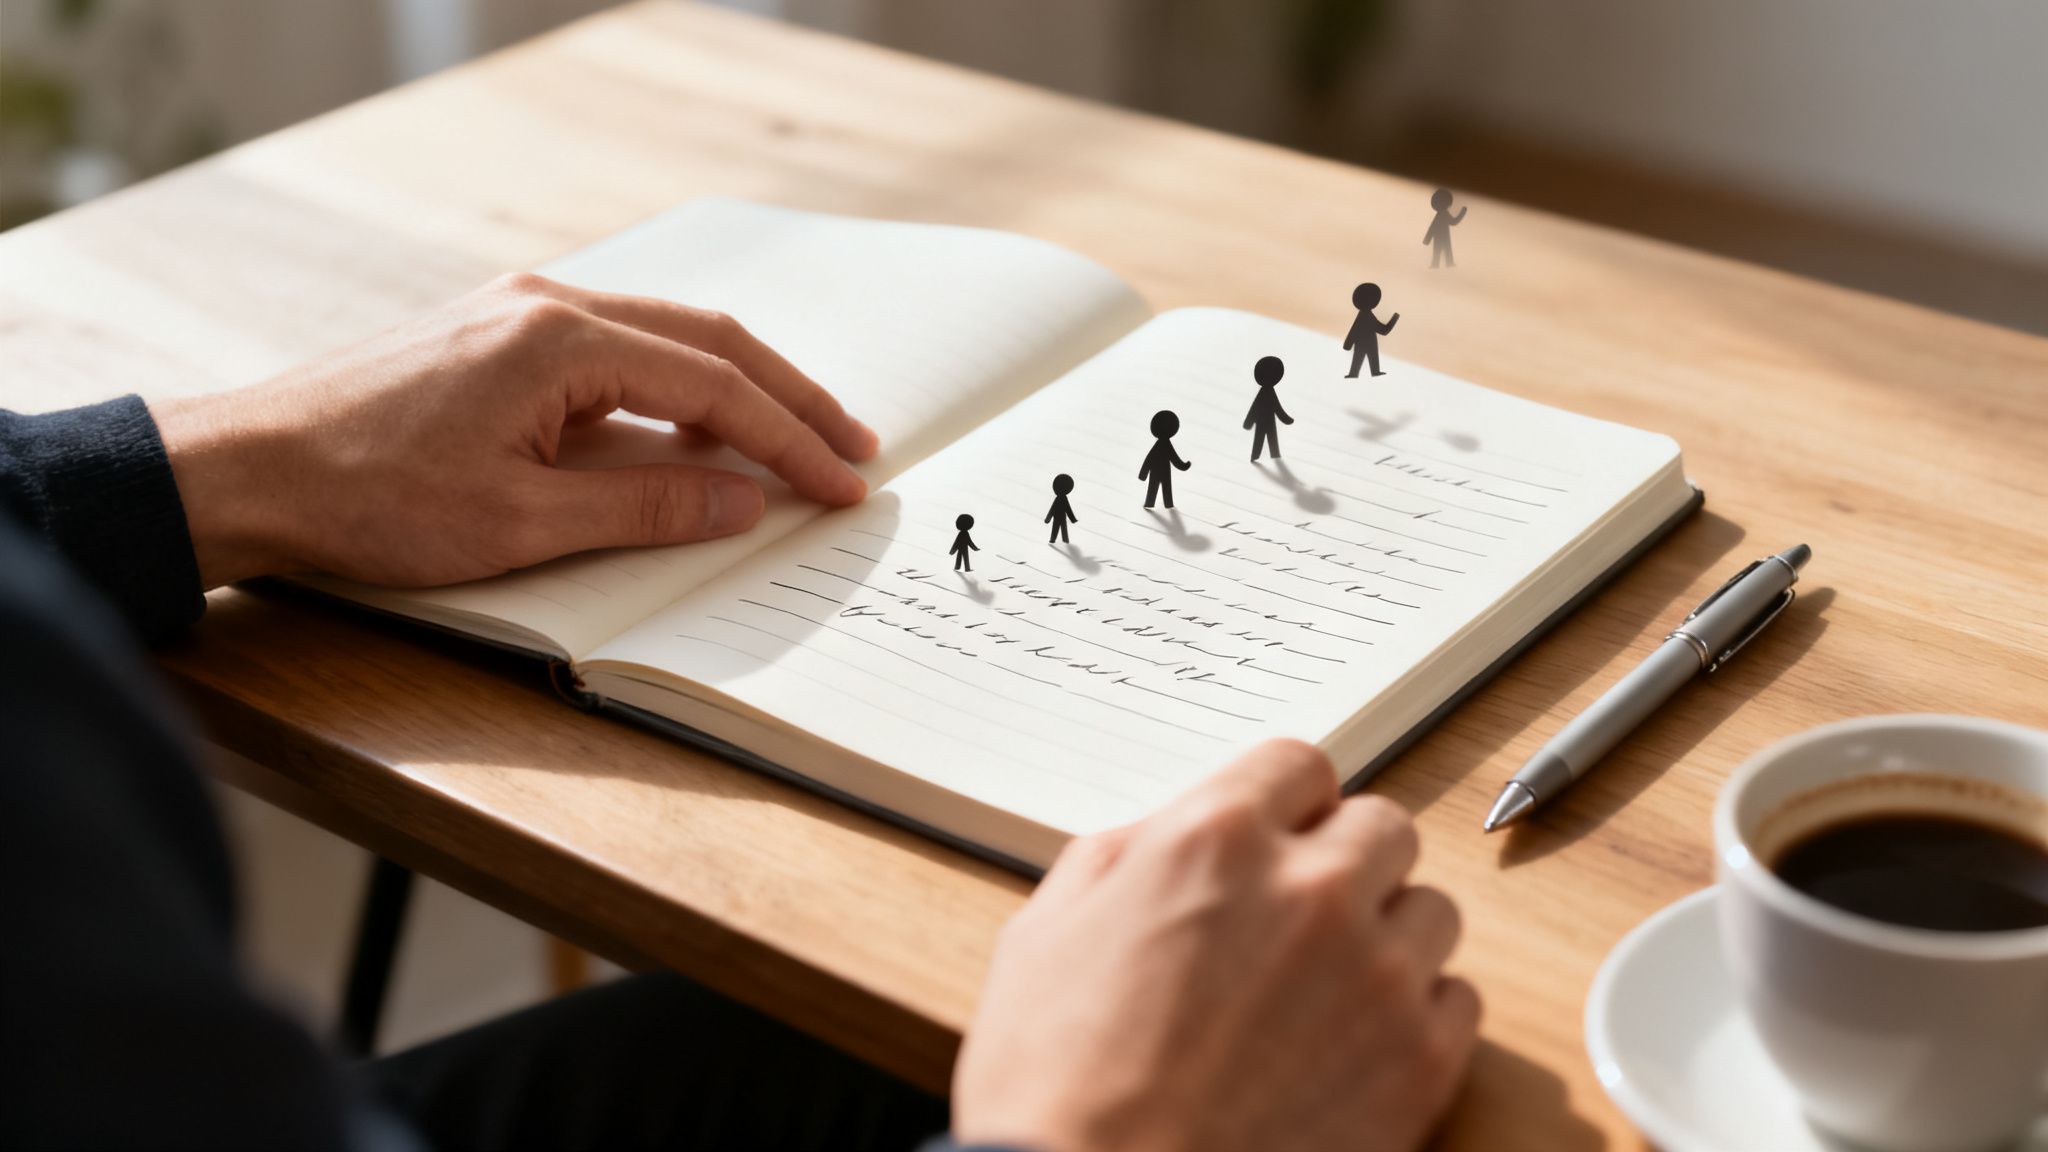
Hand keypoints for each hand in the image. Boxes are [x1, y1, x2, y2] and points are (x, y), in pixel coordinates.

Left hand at [150, 274, 875, 588]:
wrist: (247, 471)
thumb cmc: (369, 500)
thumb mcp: (522, 524)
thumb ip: (646, 507)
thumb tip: (745, 501)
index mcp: (561, 341)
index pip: (713, 386)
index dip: (789, 439)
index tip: (845, 484)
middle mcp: (547, 306)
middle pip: (705, 340)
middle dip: (787, 396)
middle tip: (854, 448)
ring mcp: (517, 316)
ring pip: (663, 339)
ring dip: (734, 390)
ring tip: (793, 441)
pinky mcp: (495, 341)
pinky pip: (614, 353)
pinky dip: (672, 392)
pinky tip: (692, 434)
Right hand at [954, 739, 1479, 1151]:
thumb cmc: (1054, 1081)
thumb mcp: (1045, 929)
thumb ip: (1124, 857)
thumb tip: (1169, 837)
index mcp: (1213, 839)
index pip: (1299, 764)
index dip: (1286, 803)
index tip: (1280, 835)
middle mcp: (1309, 889)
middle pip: (1382, 825)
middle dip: (1345, 860)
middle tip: (1302, 913)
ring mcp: (1375, 974)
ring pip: (1431, 909)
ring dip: (1386, 936)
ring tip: (1328, 989)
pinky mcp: (1419, 1061)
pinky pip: (1459, 1001)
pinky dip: (1418, 1016)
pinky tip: (1355, 1047)